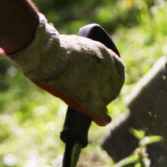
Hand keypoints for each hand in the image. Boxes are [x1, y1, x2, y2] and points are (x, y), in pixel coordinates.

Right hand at [6, 16, 124, 124]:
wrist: (48, 56)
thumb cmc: (53, 49)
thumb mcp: (74, 46)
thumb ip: (80, 54)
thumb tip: (72, 59)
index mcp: (103, 53)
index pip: (117, 68)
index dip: (114, 78)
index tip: (110, 83)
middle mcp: (106, 68)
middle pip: (115, 85)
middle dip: (109, 92)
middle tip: (102, 97)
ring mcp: (100, 84)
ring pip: (107, 98)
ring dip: (103, 102)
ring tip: (97, 107)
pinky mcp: (90, 98)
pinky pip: (100, 111)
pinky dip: (102, 116)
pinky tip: (104, 120)